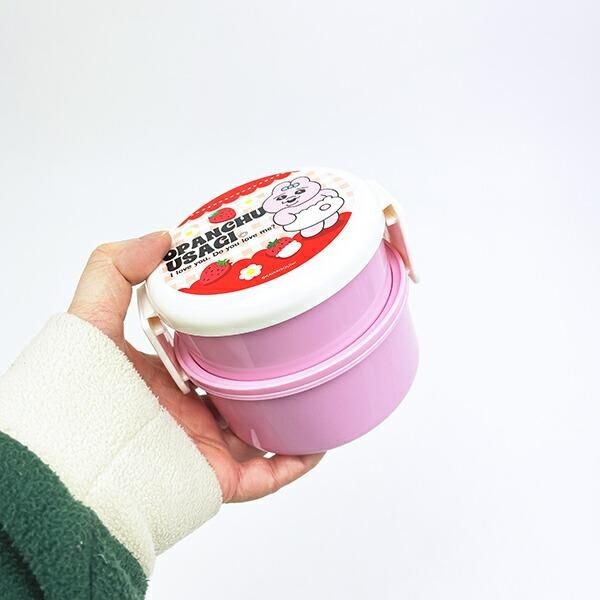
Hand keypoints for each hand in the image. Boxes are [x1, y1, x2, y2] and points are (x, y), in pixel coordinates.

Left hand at [68, 232, 323, 501]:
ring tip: (321, 389)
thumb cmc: (76, 399)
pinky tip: (319, 441)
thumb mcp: (90, 319)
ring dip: (290, 415)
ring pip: (260, 432)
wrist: (75, 469)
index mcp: (165, 379)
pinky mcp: (216, 478)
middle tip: (301, 344)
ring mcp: (204, 447)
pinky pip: (267, 475)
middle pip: (240, 391)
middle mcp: (187, 413)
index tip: (262, 306)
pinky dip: (295, 461)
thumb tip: (163, 238)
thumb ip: (114, 270)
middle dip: (270, 371)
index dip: (235, 331)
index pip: (209, 352)